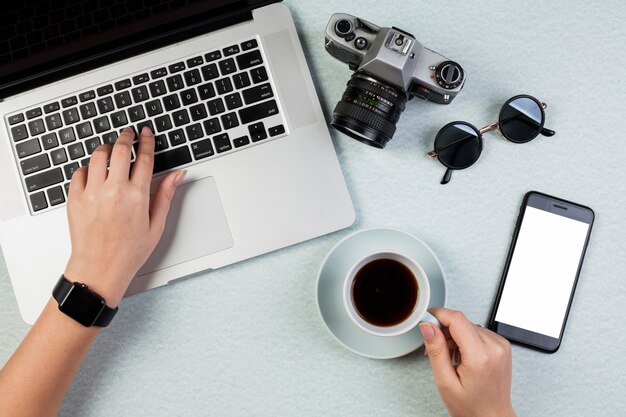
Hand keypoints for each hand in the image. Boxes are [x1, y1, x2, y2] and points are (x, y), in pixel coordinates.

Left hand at [64, 127, 185, 306]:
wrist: (100, 269)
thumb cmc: (129, 252)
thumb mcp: (156, 225)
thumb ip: (165, 195)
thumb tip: (177, 175)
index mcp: (137, 196)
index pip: (144, 158)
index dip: (147, 142)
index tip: (147, 134)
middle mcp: (114, 191)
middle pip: (120, 150)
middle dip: (126, 138)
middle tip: (128, 134)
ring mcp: (92, 193)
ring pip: (97, 156)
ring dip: (105, 149)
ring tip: (110, 149)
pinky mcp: (75, 199)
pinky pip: (79, 172)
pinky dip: (87, 168)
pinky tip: (93, 172)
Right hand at [420, 308, 515, 416]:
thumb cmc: (471, 407)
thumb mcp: (445, 382)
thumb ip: (436, 350)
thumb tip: (428, 327)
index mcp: (481, 356)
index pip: (457, 319)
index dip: (438, 315)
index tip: (427, 320)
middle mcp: (495, 347)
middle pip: (462, 321)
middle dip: (444, 330)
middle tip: (437, 348)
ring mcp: (501, 345)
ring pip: (469, 325)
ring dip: (455, 335)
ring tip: (452, 357)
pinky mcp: (502, 345)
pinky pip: (478, 331)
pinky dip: (466, 339)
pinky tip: (463, 355)